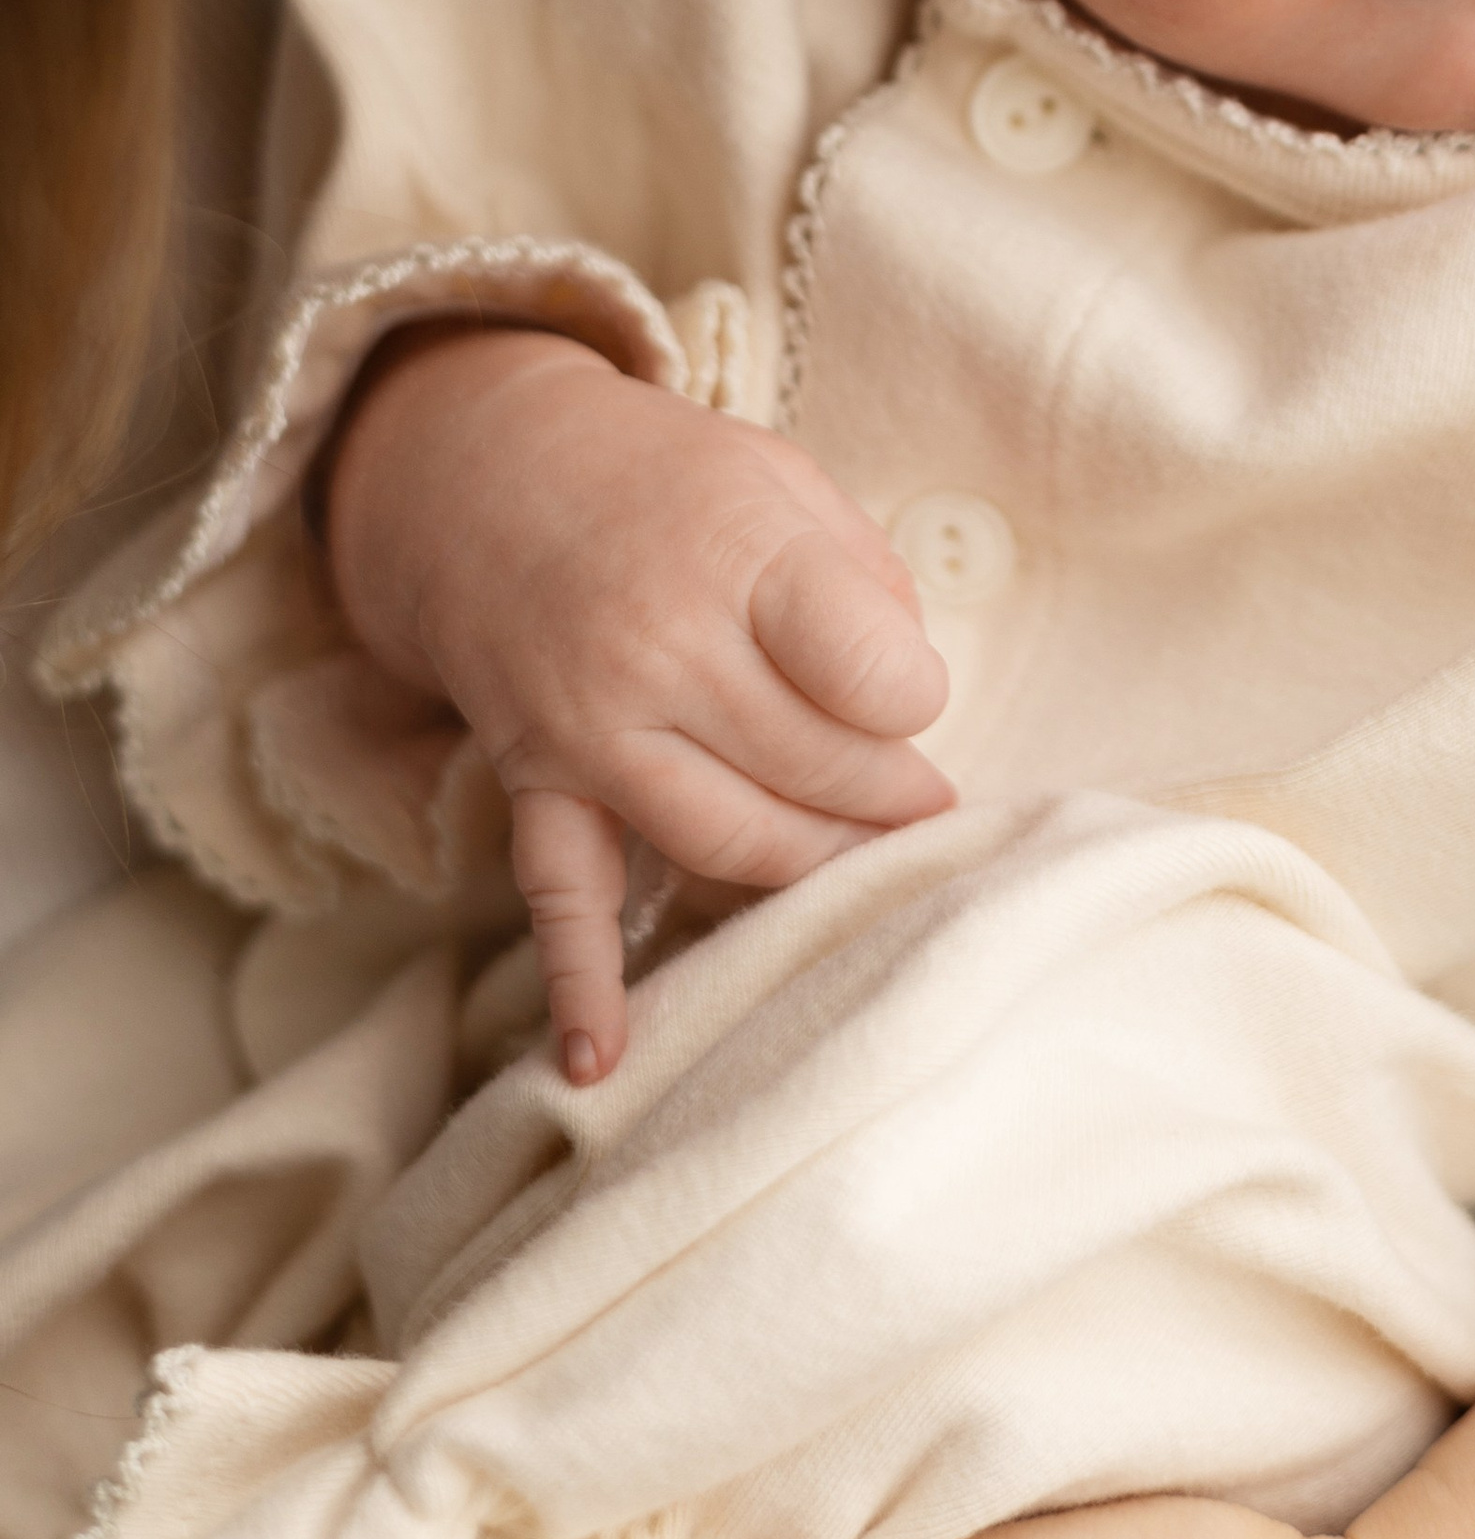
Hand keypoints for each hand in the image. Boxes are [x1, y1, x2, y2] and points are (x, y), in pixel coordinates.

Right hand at [326, 324, 953, 1080]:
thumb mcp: (782, 479)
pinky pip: (558, 893)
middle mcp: (661, 645)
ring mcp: (592, 723)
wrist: (490, 476)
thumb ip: (860, 577)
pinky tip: (601, 1061)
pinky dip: (580, 982)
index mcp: (739, 554)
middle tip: (919, 805)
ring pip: (723, 839)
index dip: (915, 697)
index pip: (871, 671)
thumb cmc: (667, 481)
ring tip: (854, 869)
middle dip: (887, 799)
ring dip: (806, 872)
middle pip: (814, 767)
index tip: (911, 694)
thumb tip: (911, 686)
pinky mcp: (539, 781)